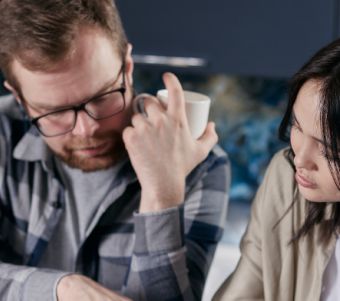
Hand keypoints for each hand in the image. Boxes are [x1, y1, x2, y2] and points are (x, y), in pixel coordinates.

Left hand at [123, 72, 217, 212]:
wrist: (164, 184)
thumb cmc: (182, 167)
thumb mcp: (200, 152)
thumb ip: (210, 137)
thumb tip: (211, 125)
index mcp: (178, 119)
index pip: (175, 91)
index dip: (170, 79)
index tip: (166, 76)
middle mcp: (161, 120)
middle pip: (149, 102)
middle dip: (149, 107)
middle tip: (150, 119)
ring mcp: (145, 128)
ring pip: (136, 116)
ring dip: (138, 122)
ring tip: (144, 135)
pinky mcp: (131, 138)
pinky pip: (127, 129)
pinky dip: (130, 136)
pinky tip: (135, 144)